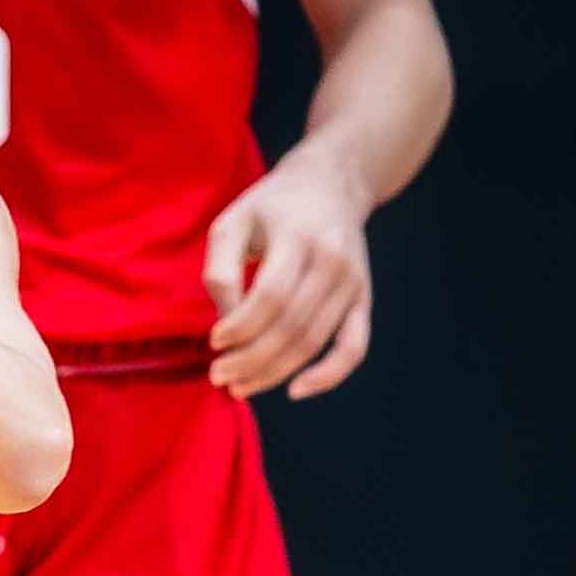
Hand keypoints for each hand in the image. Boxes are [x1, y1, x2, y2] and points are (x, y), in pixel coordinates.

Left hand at [202, 160, 373, 399]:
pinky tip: (296, 390)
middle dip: (250, 359)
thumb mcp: (232, 223)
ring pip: (314, 342)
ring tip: (239, 387)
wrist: (331, 184)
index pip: (271, 296)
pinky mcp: (363, 298)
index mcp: (299, 238)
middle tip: (218, 377)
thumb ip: (220, 269)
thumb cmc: (270, 207)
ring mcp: (353, 283)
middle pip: (292, 326)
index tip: (213, 342)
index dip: (240, 327)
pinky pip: (354, 346)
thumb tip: (225, 319)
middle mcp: (333, 262)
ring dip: (274, 372)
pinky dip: (329, 374)